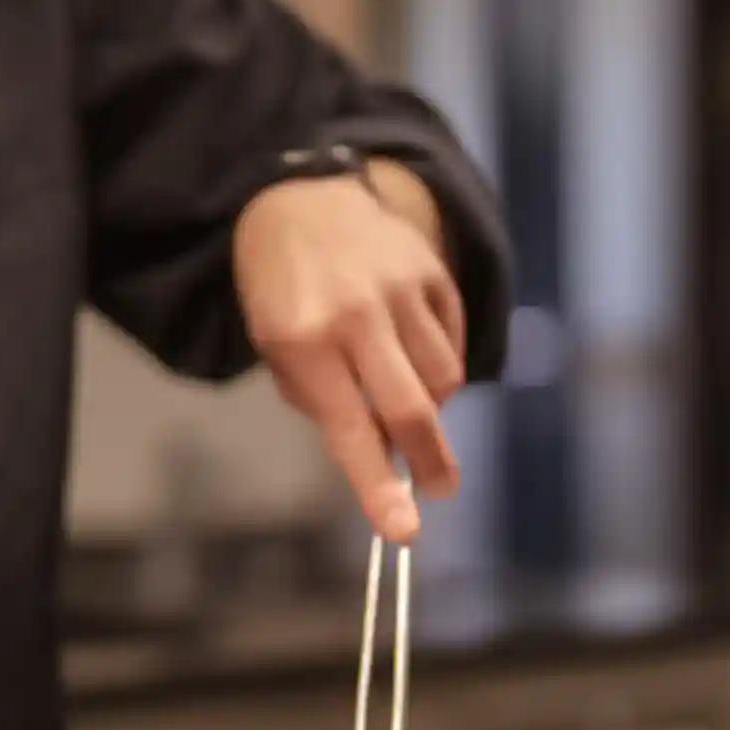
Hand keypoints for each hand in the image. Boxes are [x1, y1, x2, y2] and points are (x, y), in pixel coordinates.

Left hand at [232, 161, 465, 541]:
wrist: (300, 198)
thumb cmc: (282, 290)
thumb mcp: (277, 347)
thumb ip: (323, 400)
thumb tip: (382, 453)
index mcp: (301, 341)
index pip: (348, 430)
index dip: (378, 487)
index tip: (403, 531)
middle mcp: (354, 315)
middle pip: (412, 408)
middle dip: (430, 461)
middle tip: (439, 487)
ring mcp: (399, 288)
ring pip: (442, 378)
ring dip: (430, 404)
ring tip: (404, 394)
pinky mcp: (431, 270)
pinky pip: (452, 340)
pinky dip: (439, 362)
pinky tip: (412, 351)